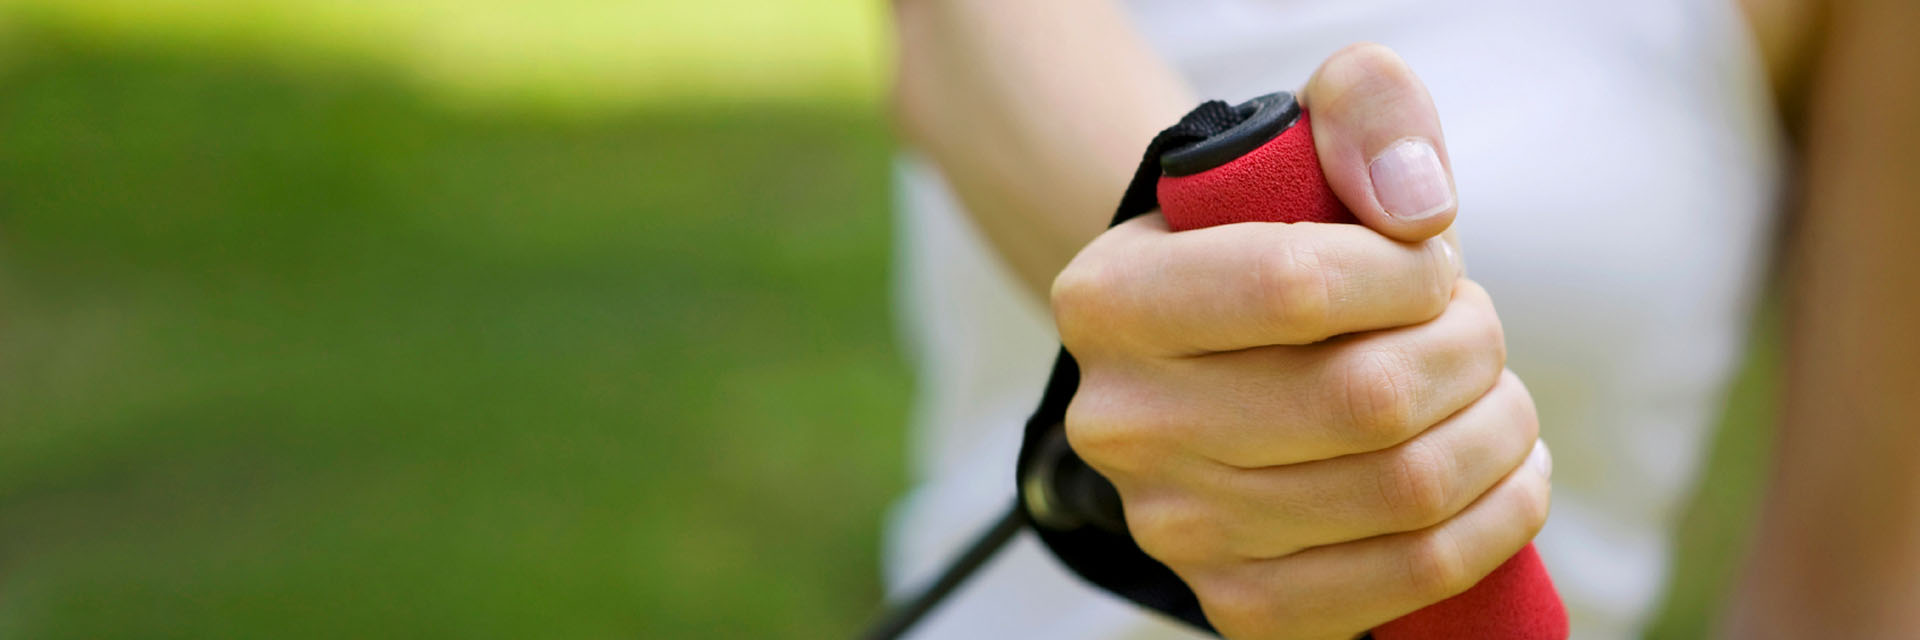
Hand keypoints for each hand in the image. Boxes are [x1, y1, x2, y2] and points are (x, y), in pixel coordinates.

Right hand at [1051, 44, 1550, 639]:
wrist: (1218, 359)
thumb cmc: (1274, 243)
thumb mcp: (1298, 143)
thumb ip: (1362, 111)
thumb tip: (1418, 206)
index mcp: (1109, 300)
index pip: (1293, 286)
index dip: (1410, 272)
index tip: (1431, 262)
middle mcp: (1121, 425)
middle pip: (1366, 400)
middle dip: (1470, 351)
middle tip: (1475, 329)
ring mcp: (1176, 528)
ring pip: (1404, 491)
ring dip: (1498, 433)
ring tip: (1494, 393)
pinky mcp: (1241, 603)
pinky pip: (1408, 579)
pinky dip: (1495, 522)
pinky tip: (1504, 474)